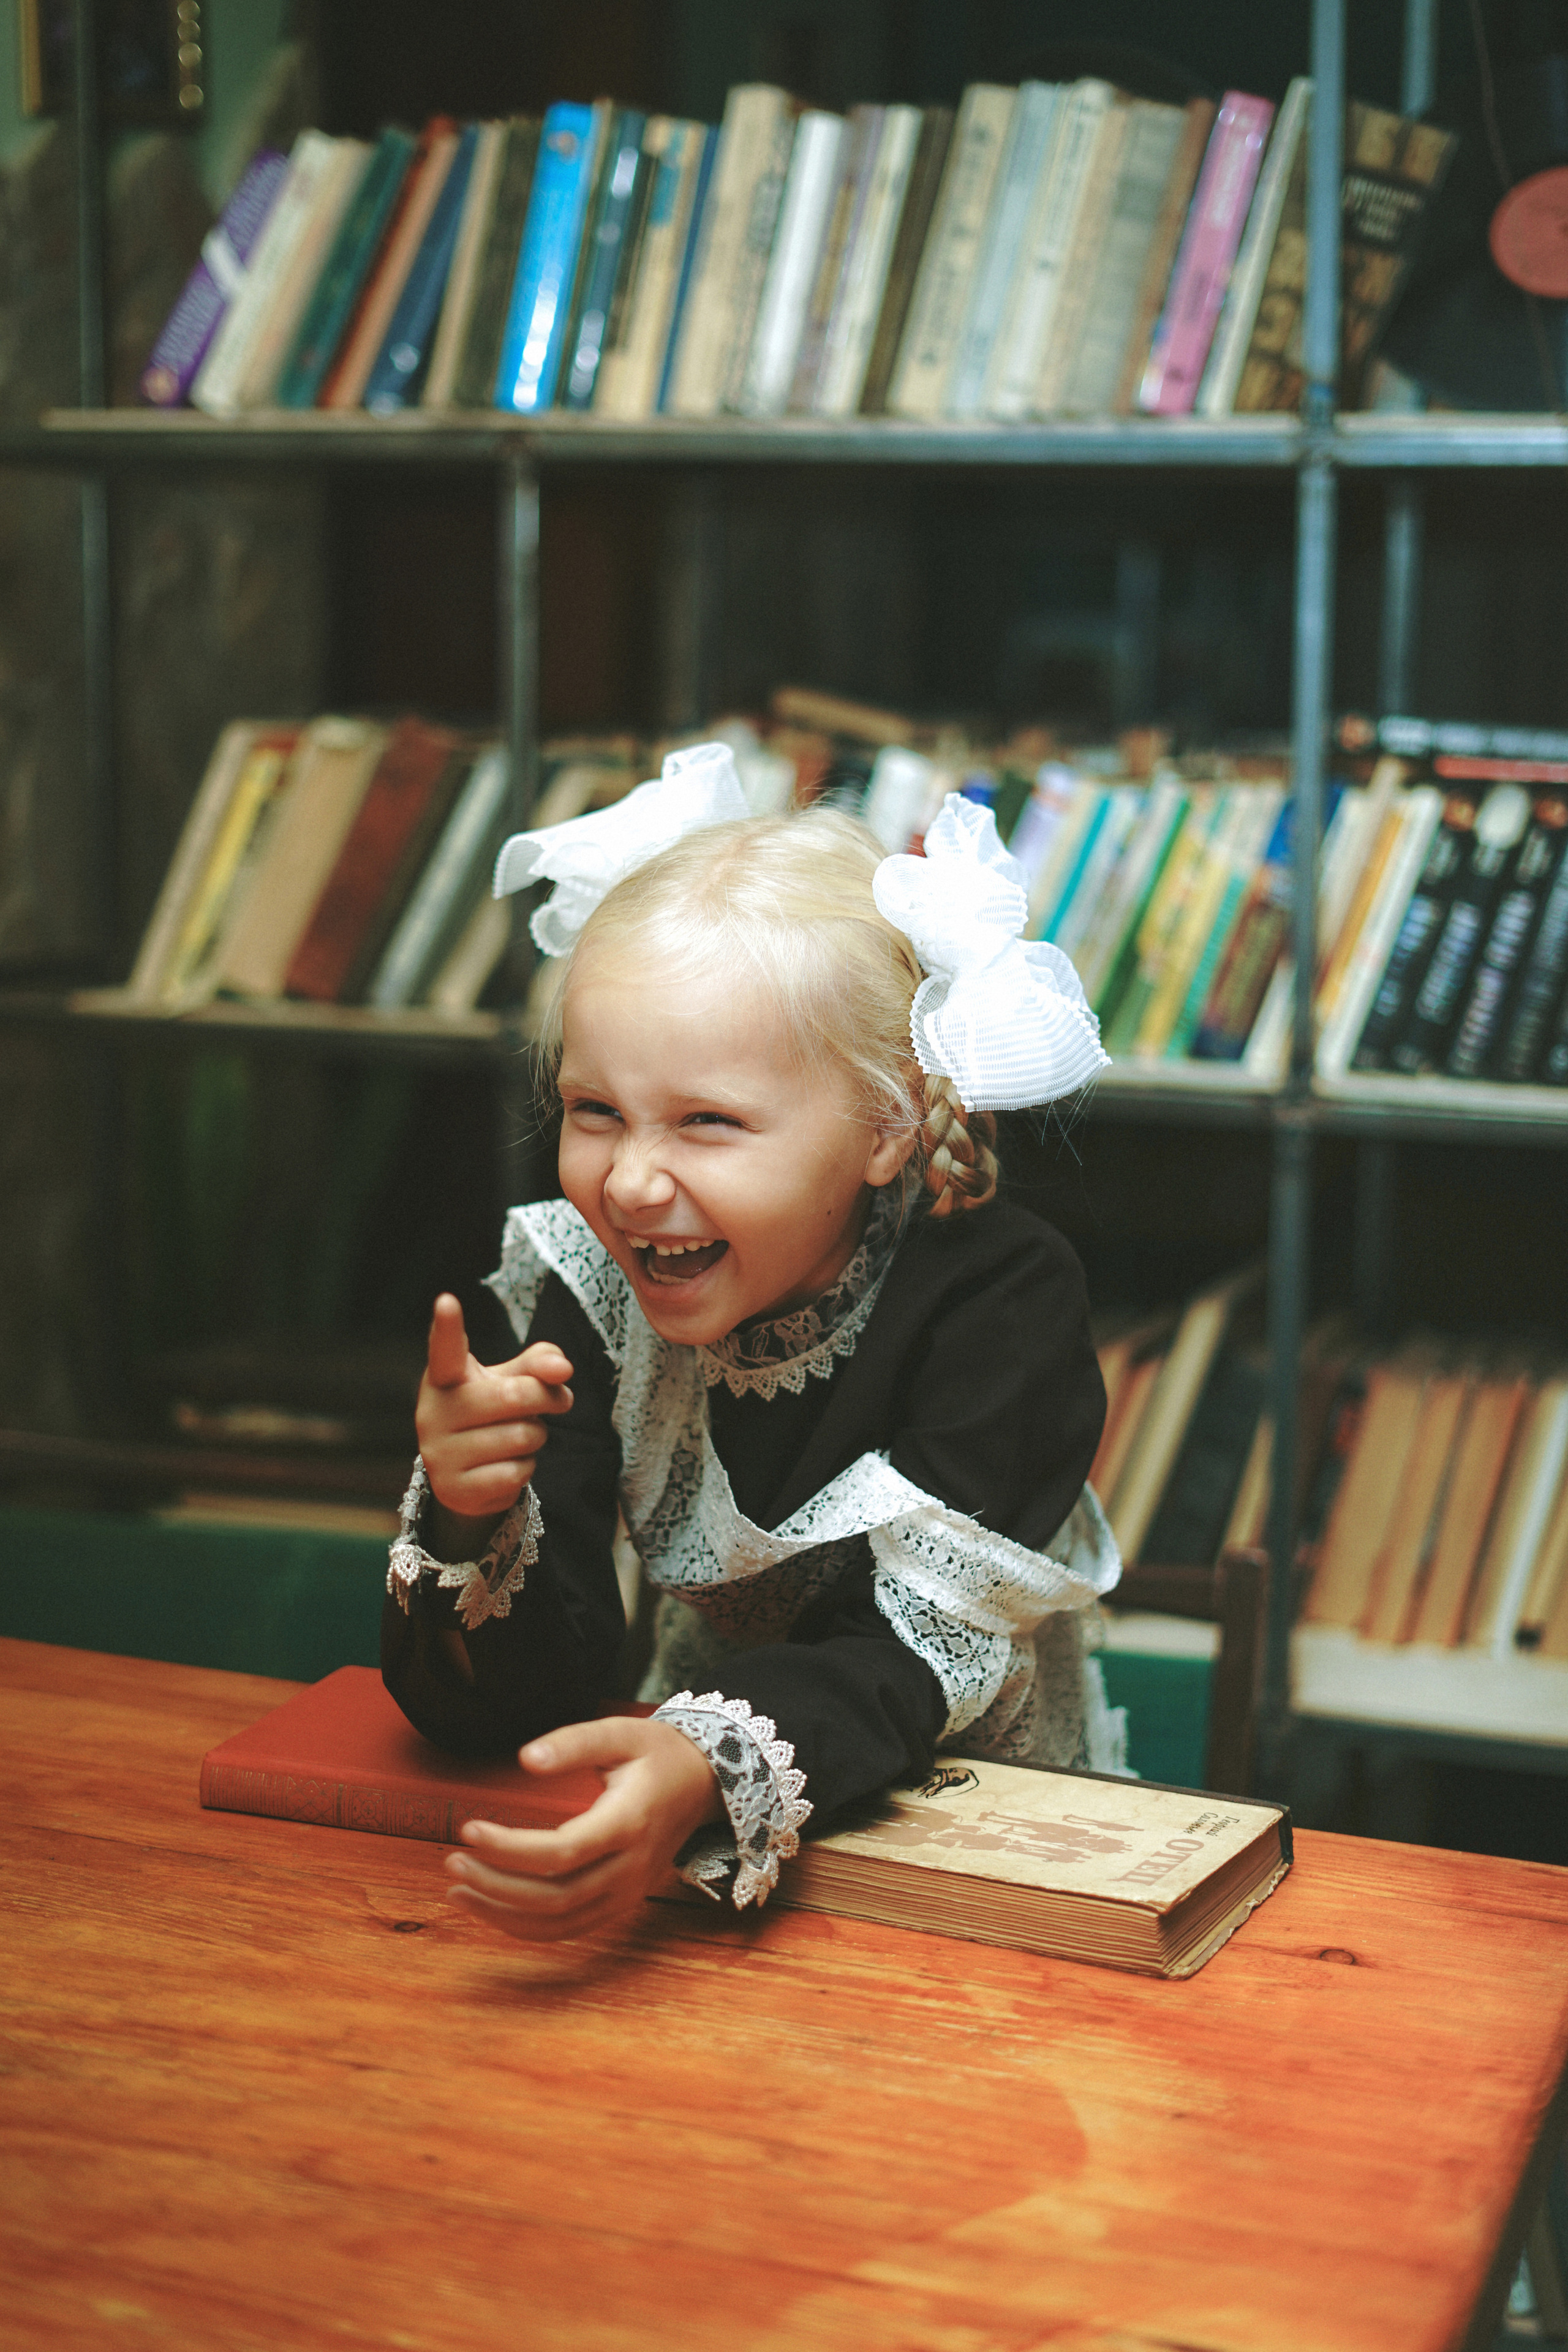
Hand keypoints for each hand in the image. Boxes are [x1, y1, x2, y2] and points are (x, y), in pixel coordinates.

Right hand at [416, 1292, 573, 1520]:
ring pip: (521, 1437)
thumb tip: (563, 1370)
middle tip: (558, 1401)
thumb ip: (540, 1363)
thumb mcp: (514, 1380)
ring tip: (520, 1436)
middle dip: (546, 1399)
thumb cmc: (494, 1413)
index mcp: (445, 1377)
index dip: (448, 1326)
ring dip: (536, 1436)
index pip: (446, 1349)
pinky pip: (516, 1472)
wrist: (467, 1476)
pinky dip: (526, 1467)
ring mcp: (439, 1453)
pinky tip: (508, 1465)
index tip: (446, 1301)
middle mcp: (433, 1412)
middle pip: (513, 1396)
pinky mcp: (454, 1489)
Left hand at [445, 1716, 722, 1942]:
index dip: (509, 1848)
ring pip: (560, 1922)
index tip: (467, 1829)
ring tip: (459, 1889)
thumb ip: (572, 1742)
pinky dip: (527, 1926)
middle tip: (452, 1862)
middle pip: (556, 1896)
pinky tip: (492, 1907)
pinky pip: (571, 1927)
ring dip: (504, 1913)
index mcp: (629, 1822)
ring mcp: (629, 1891)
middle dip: (497, 1886)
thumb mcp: (620, 1733)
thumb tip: (525, 1758)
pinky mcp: (622, 1902)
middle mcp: (631, 1867)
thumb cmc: (656, 1754)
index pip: (561, 1852)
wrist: (703, 1784)